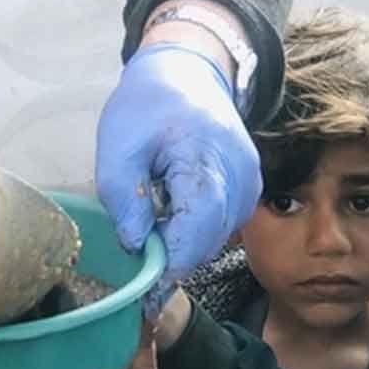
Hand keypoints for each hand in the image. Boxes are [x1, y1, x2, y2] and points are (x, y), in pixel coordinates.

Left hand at [97, 38, 260, 315]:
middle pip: (208, 240)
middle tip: (138, 274)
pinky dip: (196, 231)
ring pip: (217, 237)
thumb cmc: (147, 106)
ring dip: (184, 246)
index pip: (194, 229)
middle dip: (172, 262)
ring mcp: (250, 181)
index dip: (168, 267)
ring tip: (150, 232)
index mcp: (206, 160)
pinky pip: (223, 224)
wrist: (188, 71)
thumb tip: (135, 247)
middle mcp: (239, 176)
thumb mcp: (118, 146)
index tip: (142, 296)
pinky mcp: (250, 186)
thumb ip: (124, 198)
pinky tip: (171, 217)